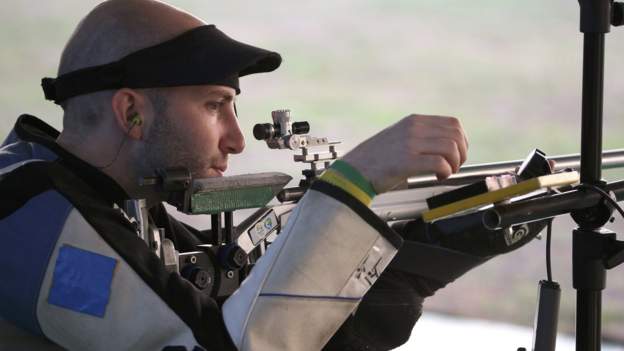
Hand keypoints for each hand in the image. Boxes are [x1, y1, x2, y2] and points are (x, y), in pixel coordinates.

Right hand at [341, 114, 468, 193]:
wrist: (354, 170)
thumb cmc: (375, 160)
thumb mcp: (399, 137)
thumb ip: (420, 137)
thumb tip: (447, 146)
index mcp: (413, 121)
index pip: (452, 124)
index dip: (461, 141)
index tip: (457, 154)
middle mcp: (413, 128)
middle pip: (455, 135)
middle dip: (461, 153)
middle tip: (453, 166)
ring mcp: (410, 143)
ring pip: (450, 148)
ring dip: (453, 164)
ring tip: (445, 172)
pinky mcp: (407, 160)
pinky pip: (439, 163)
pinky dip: (445, 172)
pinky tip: (437, 177)